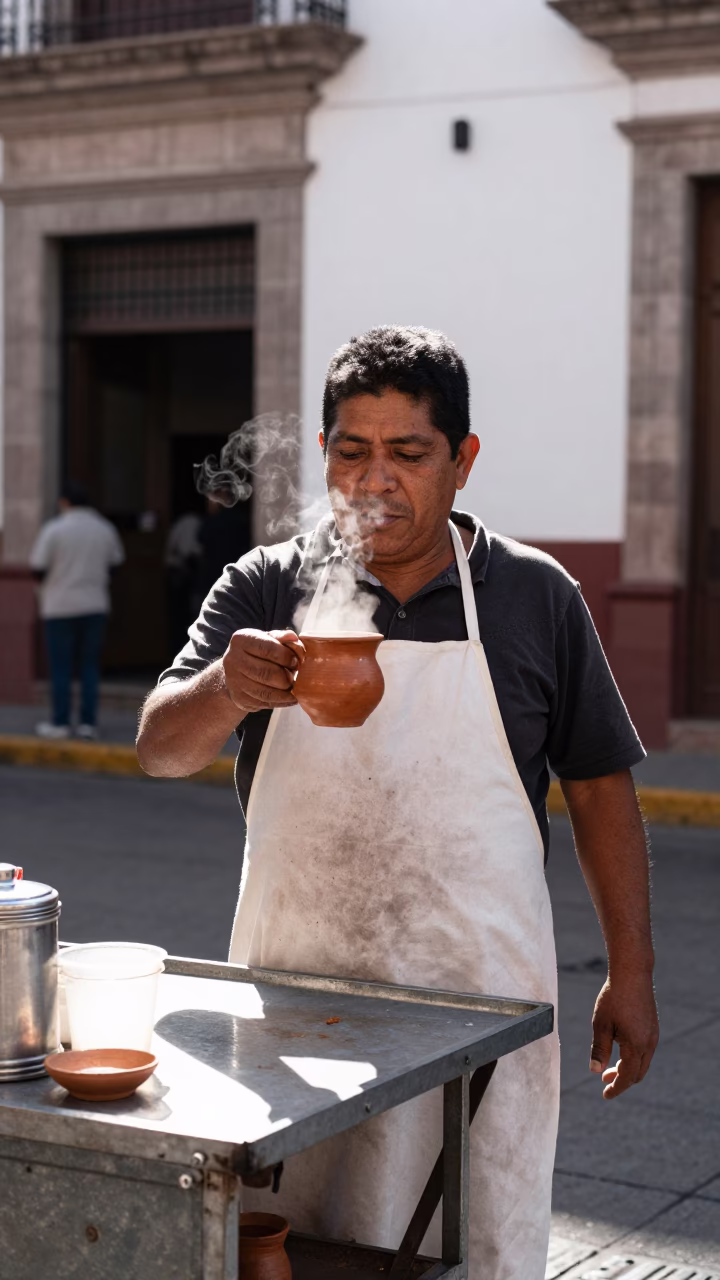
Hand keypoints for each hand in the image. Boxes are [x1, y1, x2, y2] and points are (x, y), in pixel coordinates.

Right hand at [222, 629, 303, 712]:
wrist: (234, 672)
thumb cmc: (256, 653)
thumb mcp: (266, 639)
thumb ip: (281, 638)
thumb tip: (294, 638)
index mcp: (241, 640)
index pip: (268, 649)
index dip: (286, 657)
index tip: (296, 661)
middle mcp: (233, 660)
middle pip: (266, 673)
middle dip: (286, 677)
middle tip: (295, 678)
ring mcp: (234, 681)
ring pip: (266, 692)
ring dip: (285, 693)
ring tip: (295, 690)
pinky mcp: (239, 698)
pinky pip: (264, 703)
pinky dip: (281, 702)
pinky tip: (289, 698)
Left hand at [590, 972, 658, 1098]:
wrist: (632, 974)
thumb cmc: (613, 998)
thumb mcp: (600, 1024)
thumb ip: (599, 1049)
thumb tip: (594, 1071)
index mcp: (636, 1046)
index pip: (627, 1077)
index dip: (616, 1088)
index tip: (605, 1095)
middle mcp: (649, 1043)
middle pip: (637, 1073)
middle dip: (621, 1080)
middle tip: (604, 1080)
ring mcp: (653, 1035)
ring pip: (642, 1062)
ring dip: (627, 1068)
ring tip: (609, 1068)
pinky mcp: (653, 1027)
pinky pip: (645, 1051)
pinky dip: (633, 1057)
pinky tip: (620, 1050)